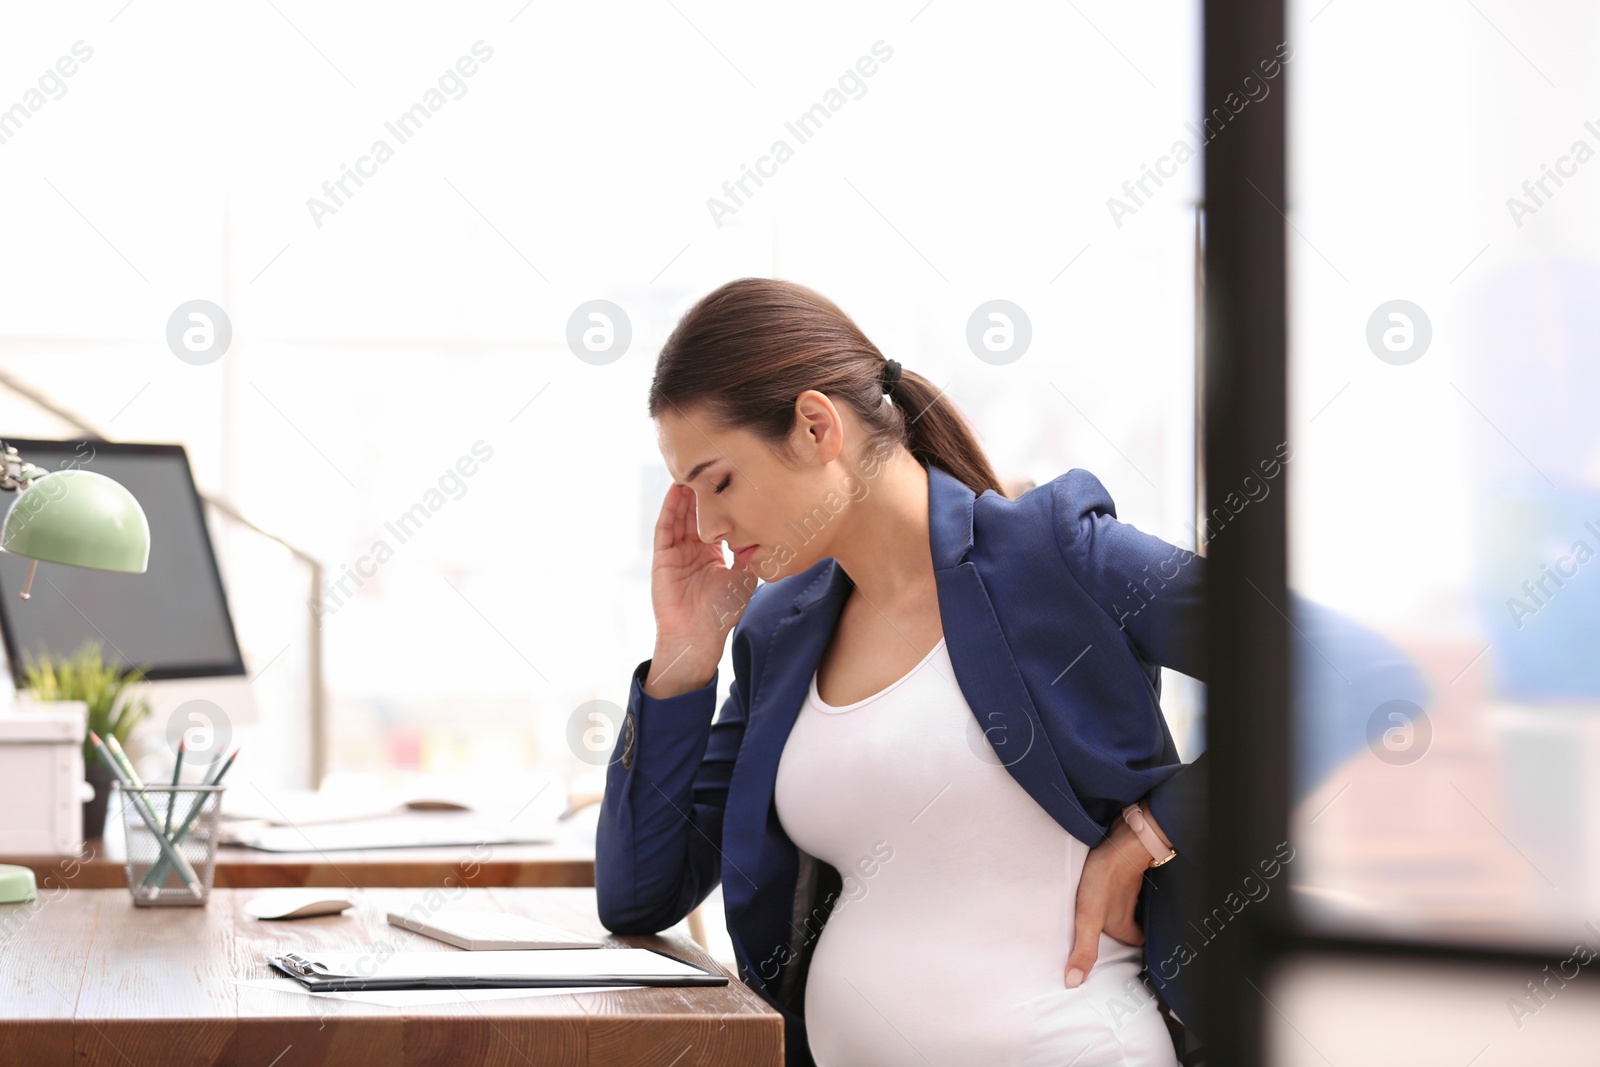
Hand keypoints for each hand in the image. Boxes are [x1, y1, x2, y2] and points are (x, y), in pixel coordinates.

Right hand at [647, 483, 754, 695]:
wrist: (698, 637)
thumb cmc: (722, 612)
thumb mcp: (744, 577)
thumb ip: (752, 553)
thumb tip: (765, 530)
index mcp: (713, 553)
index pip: (717, 520)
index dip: (723, 500)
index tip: (734, 477)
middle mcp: (694, 549)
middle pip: (697, 512)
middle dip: (704, 490)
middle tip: (712, 462)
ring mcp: (677, 551)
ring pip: (681, 514)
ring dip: (687, 492)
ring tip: (695, 468)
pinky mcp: (663, 556)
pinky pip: (666, 527)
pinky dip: (671, 507)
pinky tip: (677, 489)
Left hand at [1064, 809, 1156, 988]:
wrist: (1121, 841)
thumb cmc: (1105, 880)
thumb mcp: (1089, 919)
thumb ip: (1084, 950)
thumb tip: (1074, 983)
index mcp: (1125, 925)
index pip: (1134, 944)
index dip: (1129, 951)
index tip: (1123, 958)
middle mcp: (1130, 908)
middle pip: (1132, 925)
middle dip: (1123, 930)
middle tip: (1108, 934)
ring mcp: (1127, 888)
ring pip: (1126, 904)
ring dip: (1117, 908)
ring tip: (1100, 912)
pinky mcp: (1120, 870)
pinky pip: (1119, 884)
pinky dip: (1113, 887)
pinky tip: (1100, 884)